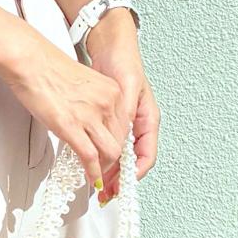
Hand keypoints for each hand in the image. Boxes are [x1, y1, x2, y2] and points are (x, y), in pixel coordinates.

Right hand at [5, 34, 131, 192]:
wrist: (31, 61)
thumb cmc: (48, 68)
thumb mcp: (85, 82)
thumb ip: (95, 101)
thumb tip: (92, 120)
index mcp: (112, 91)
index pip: (126, 126)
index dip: (120, 144)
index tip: (114, 154)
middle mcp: (107, 103)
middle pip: (121, 141)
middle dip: (115, 161)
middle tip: (107, 170)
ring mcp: (91, 115)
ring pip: (111, 153)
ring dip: (105, 169)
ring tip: (98, 175)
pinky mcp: (72, 127)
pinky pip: (90, 157)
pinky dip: (93, 172)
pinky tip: (90, 177)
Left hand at [83, 16, 157, 202]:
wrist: (109, 45)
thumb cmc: (123, 61)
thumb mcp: (126, 89)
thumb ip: (124, 115)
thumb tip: (120, 140)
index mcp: (148, 119)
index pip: (146, 157)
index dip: (133, 175)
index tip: (120, 187)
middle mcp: (138, 124)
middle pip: (132, 162)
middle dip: (119, 180)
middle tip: (104, 193)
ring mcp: (125, 123)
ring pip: (120, 156)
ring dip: (109, 172)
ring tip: (97, 185)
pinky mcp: (110, 120)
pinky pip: (108, 145)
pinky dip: (100, 157)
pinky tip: (90, 163)